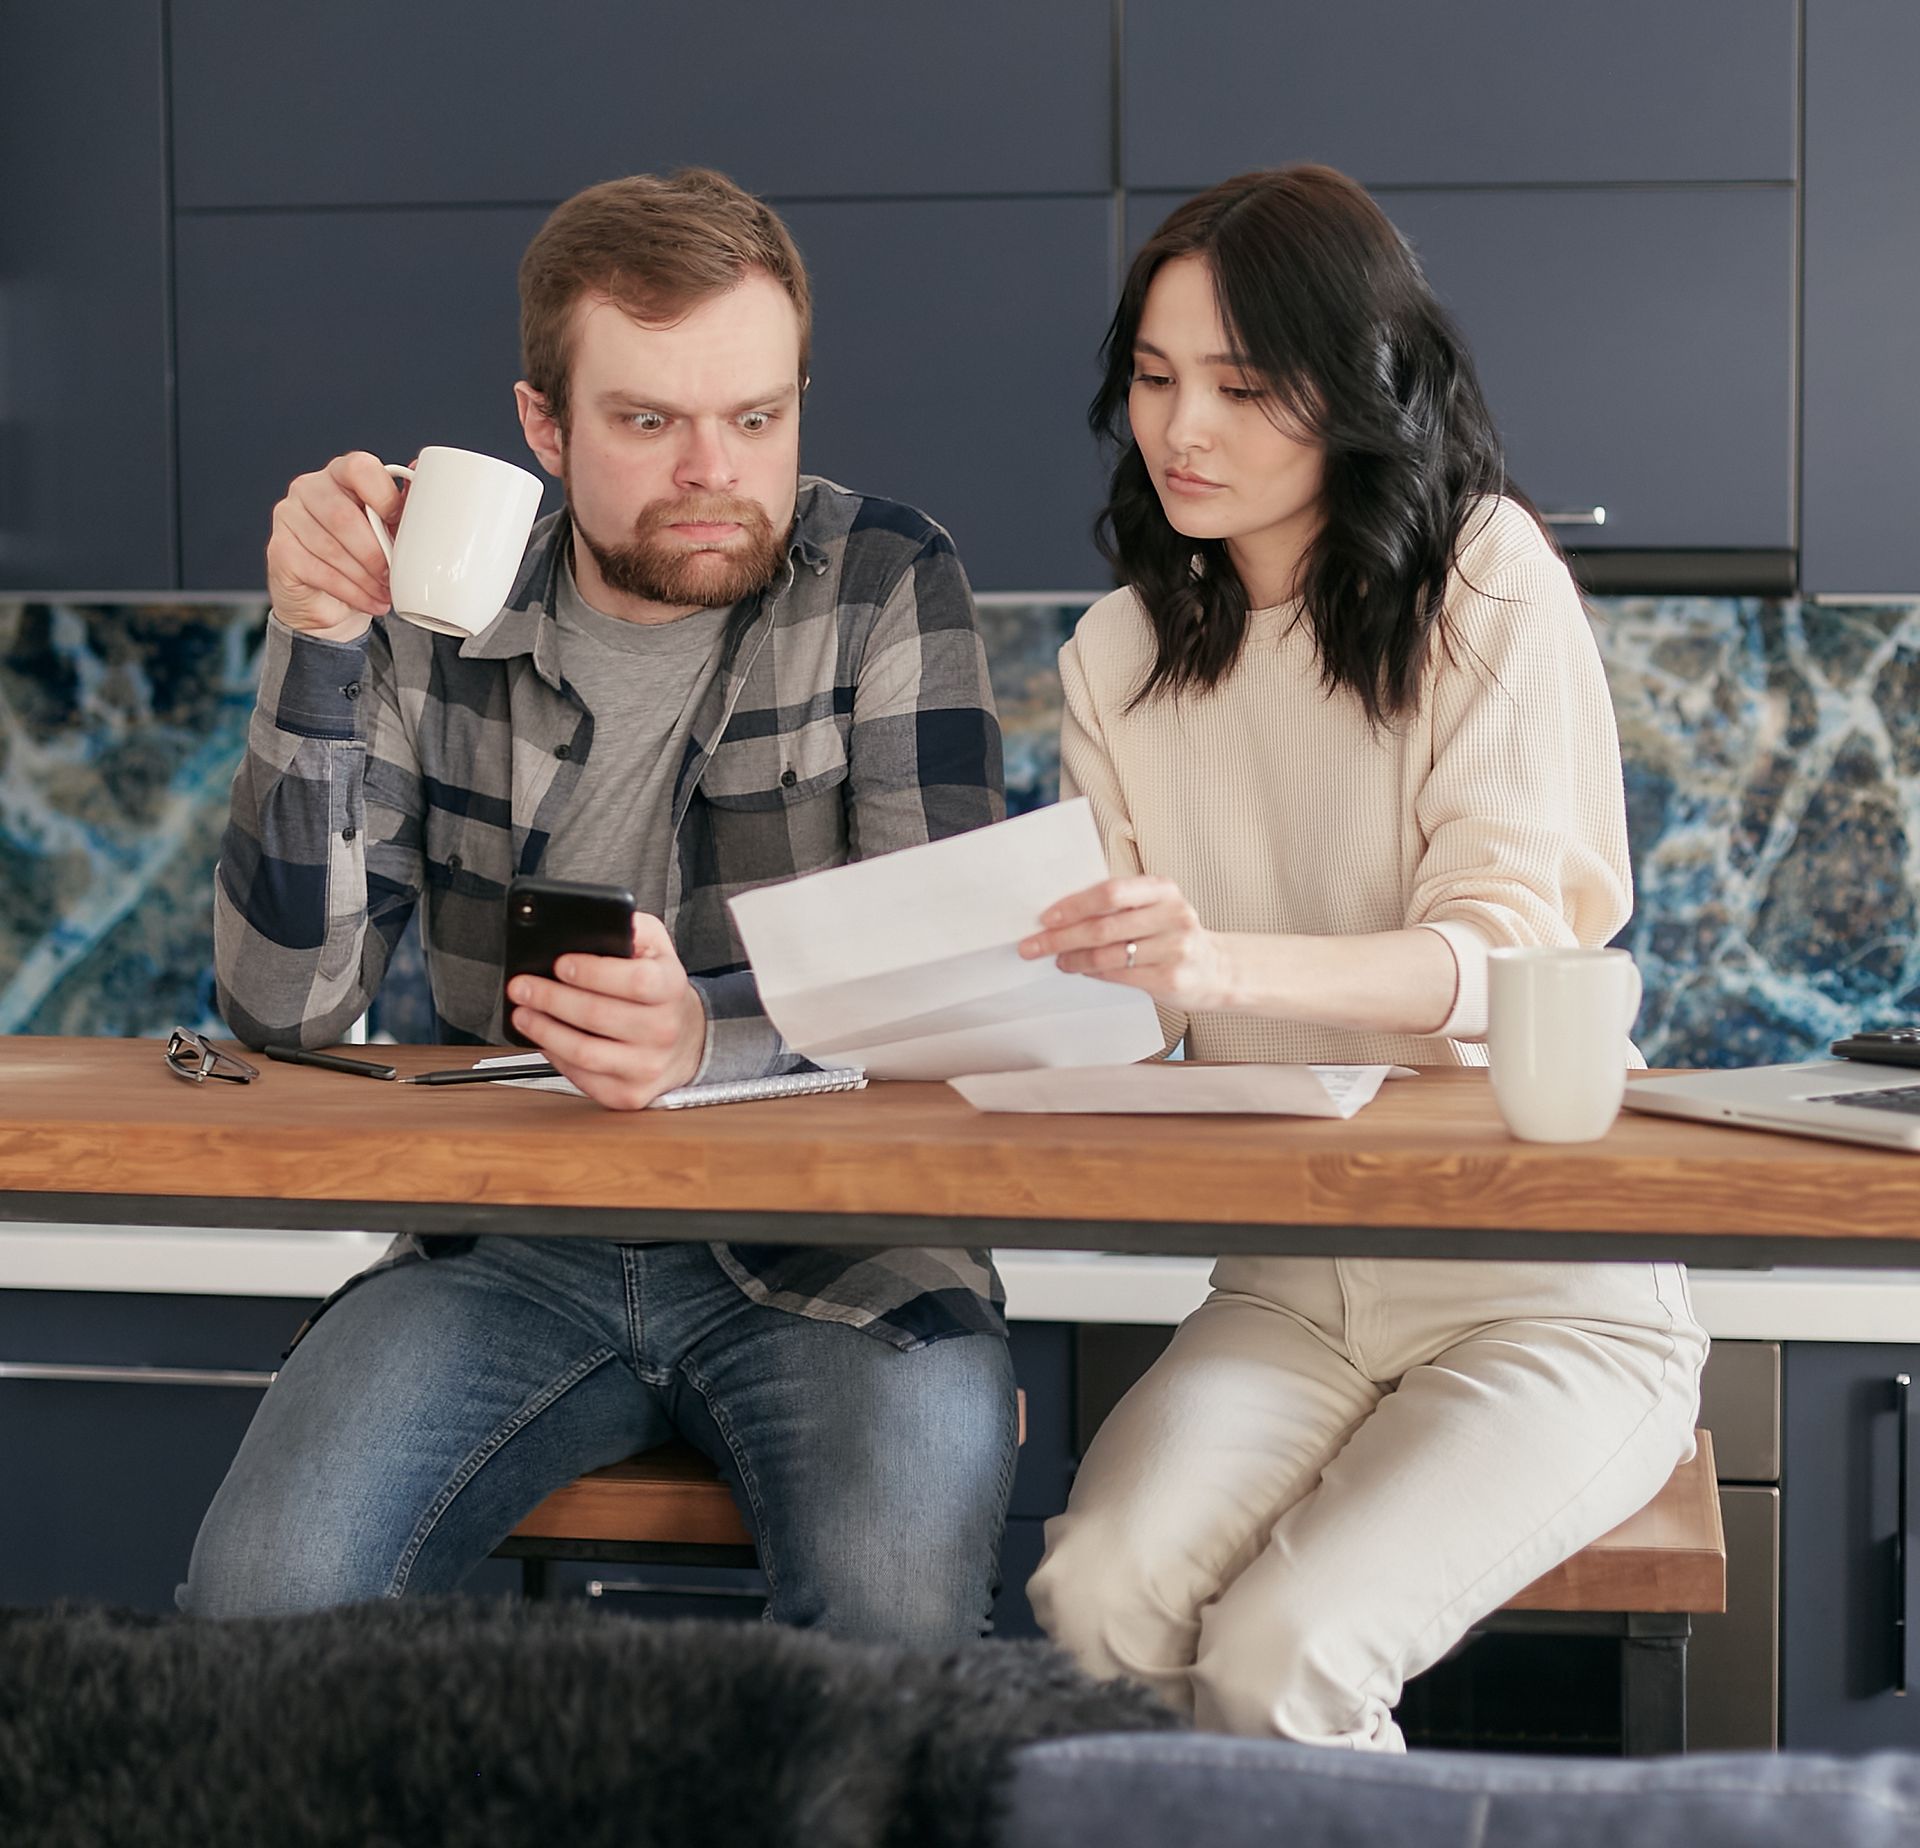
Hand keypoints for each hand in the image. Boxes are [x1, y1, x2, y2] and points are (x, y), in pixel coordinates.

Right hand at [264, 452, 406, 640]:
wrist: (331, 599)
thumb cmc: (364, 557)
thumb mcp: (390, 532)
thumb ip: (404, 508)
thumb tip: (425, 479)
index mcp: (341, 474)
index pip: (359, 467)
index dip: (384, 496)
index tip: (399, 524)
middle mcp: (309, 488)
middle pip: (343, 516)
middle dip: (374, 552)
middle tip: (393, 574)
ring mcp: (289, 516)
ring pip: (331, 547)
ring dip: (366, 577)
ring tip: (386, 592)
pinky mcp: (280, 549)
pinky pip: (319, 571)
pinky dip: (352, 592)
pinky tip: (371, 601)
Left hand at [505, 913, 708, 1110]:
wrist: (686, 1039)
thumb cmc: (660, 989)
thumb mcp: (656, 947)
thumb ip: (630, 928)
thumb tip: (597, 922)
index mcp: (671, 988)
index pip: (635, 981)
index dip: (594, 972)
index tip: (561, 964)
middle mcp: (664, 1030)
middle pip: (599, 1016)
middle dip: (551, 998)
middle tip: (522, 986)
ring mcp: (648, 1066)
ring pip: (585, 1052)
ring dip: (545, 1030)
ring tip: (523, 1013)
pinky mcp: (629, 1094)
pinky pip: (582, 1077)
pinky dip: (555, 1056)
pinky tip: (544, 1039)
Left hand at [1019, 875, 1236, 1010]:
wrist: (1217, 969)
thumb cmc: (1174, 936)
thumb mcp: (1155, 909)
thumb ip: (1119, 907)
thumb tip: (1063, 915)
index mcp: (1164, 890)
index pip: (1111, 892)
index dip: (1074, 905)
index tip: (1046, 917)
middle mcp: (1172, 915)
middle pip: (1104, 925)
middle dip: (1061, 937)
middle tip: (1035, 945)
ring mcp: (1174, 948)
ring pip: (1107, 954)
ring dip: (1074, 958)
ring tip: (1058, 960)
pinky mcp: (1170, 977)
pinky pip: (1119, 974)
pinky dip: (1094, 972)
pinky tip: (1083, 969)